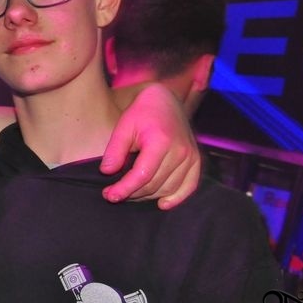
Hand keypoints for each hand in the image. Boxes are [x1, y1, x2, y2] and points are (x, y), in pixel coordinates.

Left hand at [100, 84, 200, 209]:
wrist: (166, 100)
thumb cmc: (142, 112)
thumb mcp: (124, 126)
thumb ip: (115, 150)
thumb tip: (107, 172)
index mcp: (161, 141)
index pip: (142, 175)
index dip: (124, 189)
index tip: (109, 195)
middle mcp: (180, 151)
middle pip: (154, 185)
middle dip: (131, 193)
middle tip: (113, 193)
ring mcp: (190, 157)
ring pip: (168, 188)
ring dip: (147, 196)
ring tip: (130, 193)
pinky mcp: (195, 161)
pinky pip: (189, 186)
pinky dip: (176, 198)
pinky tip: (162, 203)